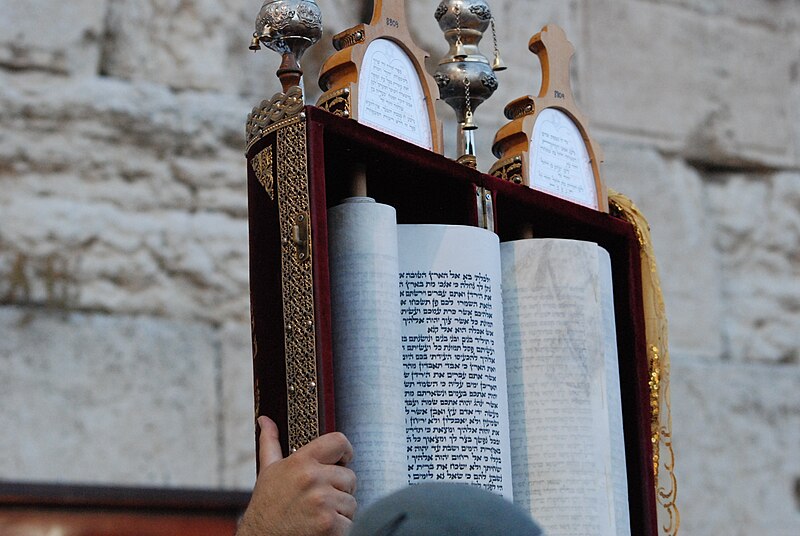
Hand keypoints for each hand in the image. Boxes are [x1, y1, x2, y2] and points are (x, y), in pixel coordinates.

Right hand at [236, 416, 356, 535]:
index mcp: (301, 461)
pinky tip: (322, 528)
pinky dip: (341, 529)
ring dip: (340, 511)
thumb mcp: (268, 471)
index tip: (342, 461)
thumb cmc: (266, 508)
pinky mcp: (329, 525)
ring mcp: (322, 502)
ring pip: (352, 502)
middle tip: (320, 500)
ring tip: (318, 515)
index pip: (339, 441)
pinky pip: (351, 523)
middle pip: (350, 477)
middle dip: (340, 490)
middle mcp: (313, 478)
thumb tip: (265, 419)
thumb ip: (270, 443)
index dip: (345, 451)